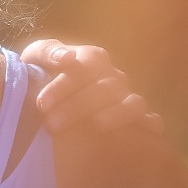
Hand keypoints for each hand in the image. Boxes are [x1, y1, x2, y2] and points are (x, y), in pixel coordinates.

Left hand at [22, 39, 163, 134]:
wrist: (42, 99)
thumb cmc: (39, 75)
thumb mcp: (35, 59)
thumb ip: (48, 53)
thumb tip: (68, 57)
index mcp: (92, 58)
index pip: (86, 66)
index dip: (65, 85)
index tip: (42, 104)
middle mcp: (113, 76)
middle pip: (106, 87)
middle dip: (79, 105)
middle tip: (52, 124)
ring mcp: (127, 97)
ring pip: (133, 103)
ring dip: (115, 114)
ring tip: (96, 126)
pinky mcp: (138, 119)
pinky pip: (153, 121)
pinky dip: (149, 125)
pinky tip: (139, 134)